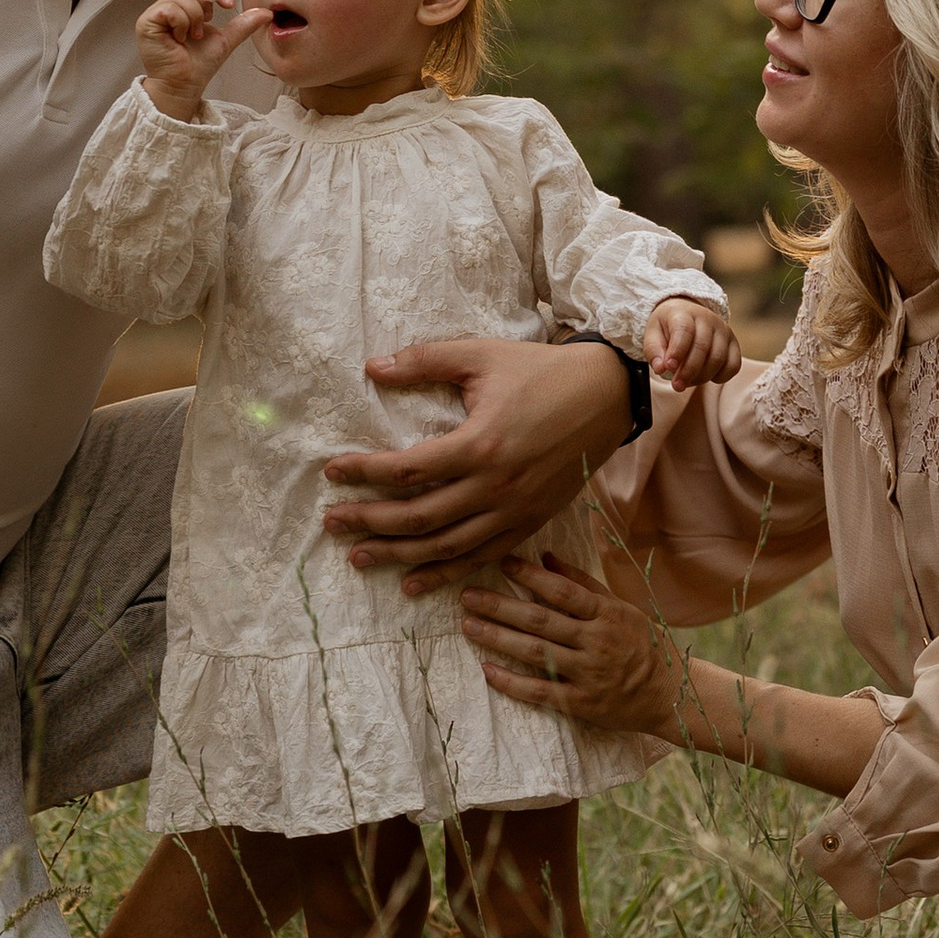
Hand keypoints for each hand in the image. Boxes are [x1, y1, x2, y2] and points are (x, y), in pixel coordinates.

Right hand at [136, 0, 274, 121]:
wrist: (186, 86)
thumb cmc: (198, 66)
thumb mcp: (225, 39)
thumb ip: (243, 23)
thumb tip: (266, 13)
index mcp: (183, 7)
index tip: (227, 5)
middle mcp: (167, 8)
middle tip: (209, 21)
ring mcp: (154, 14)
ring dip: (194, 17)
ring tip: (192, 36)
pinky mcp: (146, 23)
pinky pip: (168, 9)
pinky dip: (181, 22)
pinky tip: (180, 38)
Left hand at [323, 336, 630, 593]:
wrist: (606, 395)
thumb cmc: (540, 371)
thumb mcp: (480, 356)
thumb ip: (424, 360)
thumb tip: (372, 368)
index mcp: (479, 445)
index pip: (406, 469)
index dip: (363, 473)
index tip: (332, 472)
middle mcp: (495, 487)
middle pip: (418, 517)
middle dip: (369, 522)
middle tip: (332, 524)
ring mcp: (514, 511)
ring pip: (445, 546)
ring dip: (398, 556)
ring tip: (359, 558)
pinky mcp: (530, 523)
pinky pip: (481, 556)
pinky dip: (446, 573)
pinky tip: (414, 582)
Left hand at [461, 552, 683, 739]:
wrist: (670, 693)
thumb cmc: (643, 644)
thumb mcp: (621, 608)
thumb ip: (583, 583)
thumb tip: (547, 557)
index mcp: (607, 614)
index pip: (562, 591)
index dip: (530, 576)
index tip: (501, 563)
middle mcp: (596, 642)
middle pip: (540, 621)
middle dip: (500, 607)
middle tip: (467, 596)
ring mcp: (588, 674)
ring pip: (536, 653)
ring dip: (499, 638)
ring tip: (468, 626)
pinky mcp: (581, 704)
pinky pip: (541, 692)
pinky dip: (512, 682)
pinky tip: (487, 670)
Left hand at [646, 296, 740, 390]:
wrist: (687, 315)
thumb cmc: (668, 327)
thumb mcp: (653, 334)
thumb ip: (653, 351)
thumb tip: (660, 368)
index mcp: (684, 313)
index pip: (684, 330)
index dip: (677, 350)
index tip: (669, 367)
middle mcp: (707, 319)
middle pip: (702, 347)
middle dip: (688, 371)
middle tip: (677, 386)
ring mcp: (723, 331)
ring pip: (718, 358)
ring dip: (701, 376)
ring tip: (687, 382)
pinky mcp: (733, 344)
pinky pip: (733, 365)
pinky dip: (720, 377)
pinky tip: (705, 377)